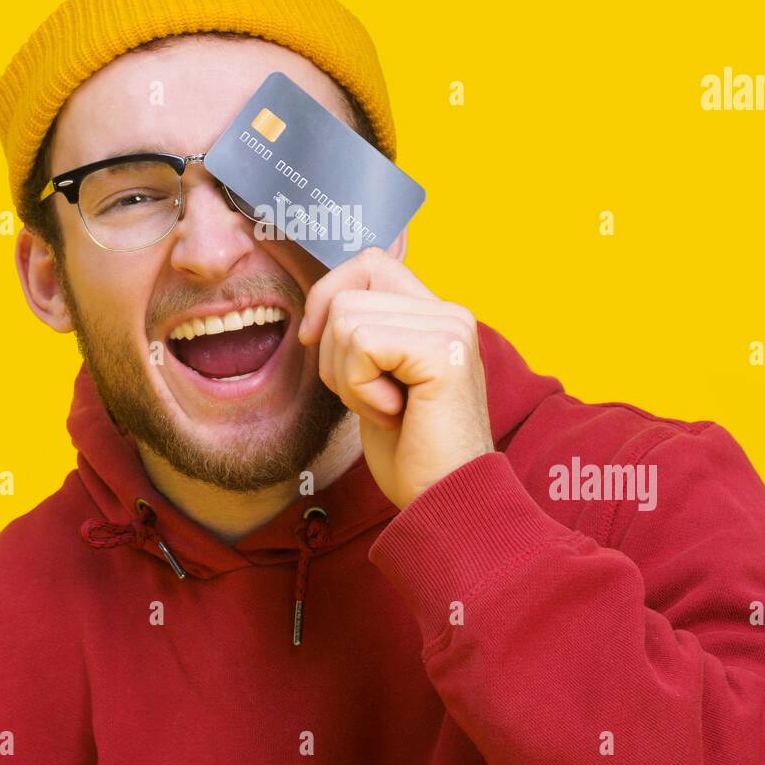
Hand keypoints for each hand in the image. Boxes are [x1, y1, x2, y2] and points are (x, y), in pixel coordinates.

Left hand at [297, 246, 495, 510]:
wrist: (445, 502)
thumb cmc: (410, 451)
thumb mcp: (377, 379)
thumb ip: (365, 333)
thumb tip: (321, 303)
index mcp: (435, 314)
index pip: (368, 262)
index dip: (328, 294)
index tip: (314, 340)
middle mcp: (450, 312)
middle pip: (347, 294)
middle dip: (334, 355)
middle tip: (372, 398)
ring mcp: (450, 328)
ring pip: (346, 319)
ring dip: (347, 378)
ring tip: (386, 409)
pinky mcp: (443, 351)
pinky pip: (361, 345)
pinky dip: (360, 388)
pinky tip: (394, 414)